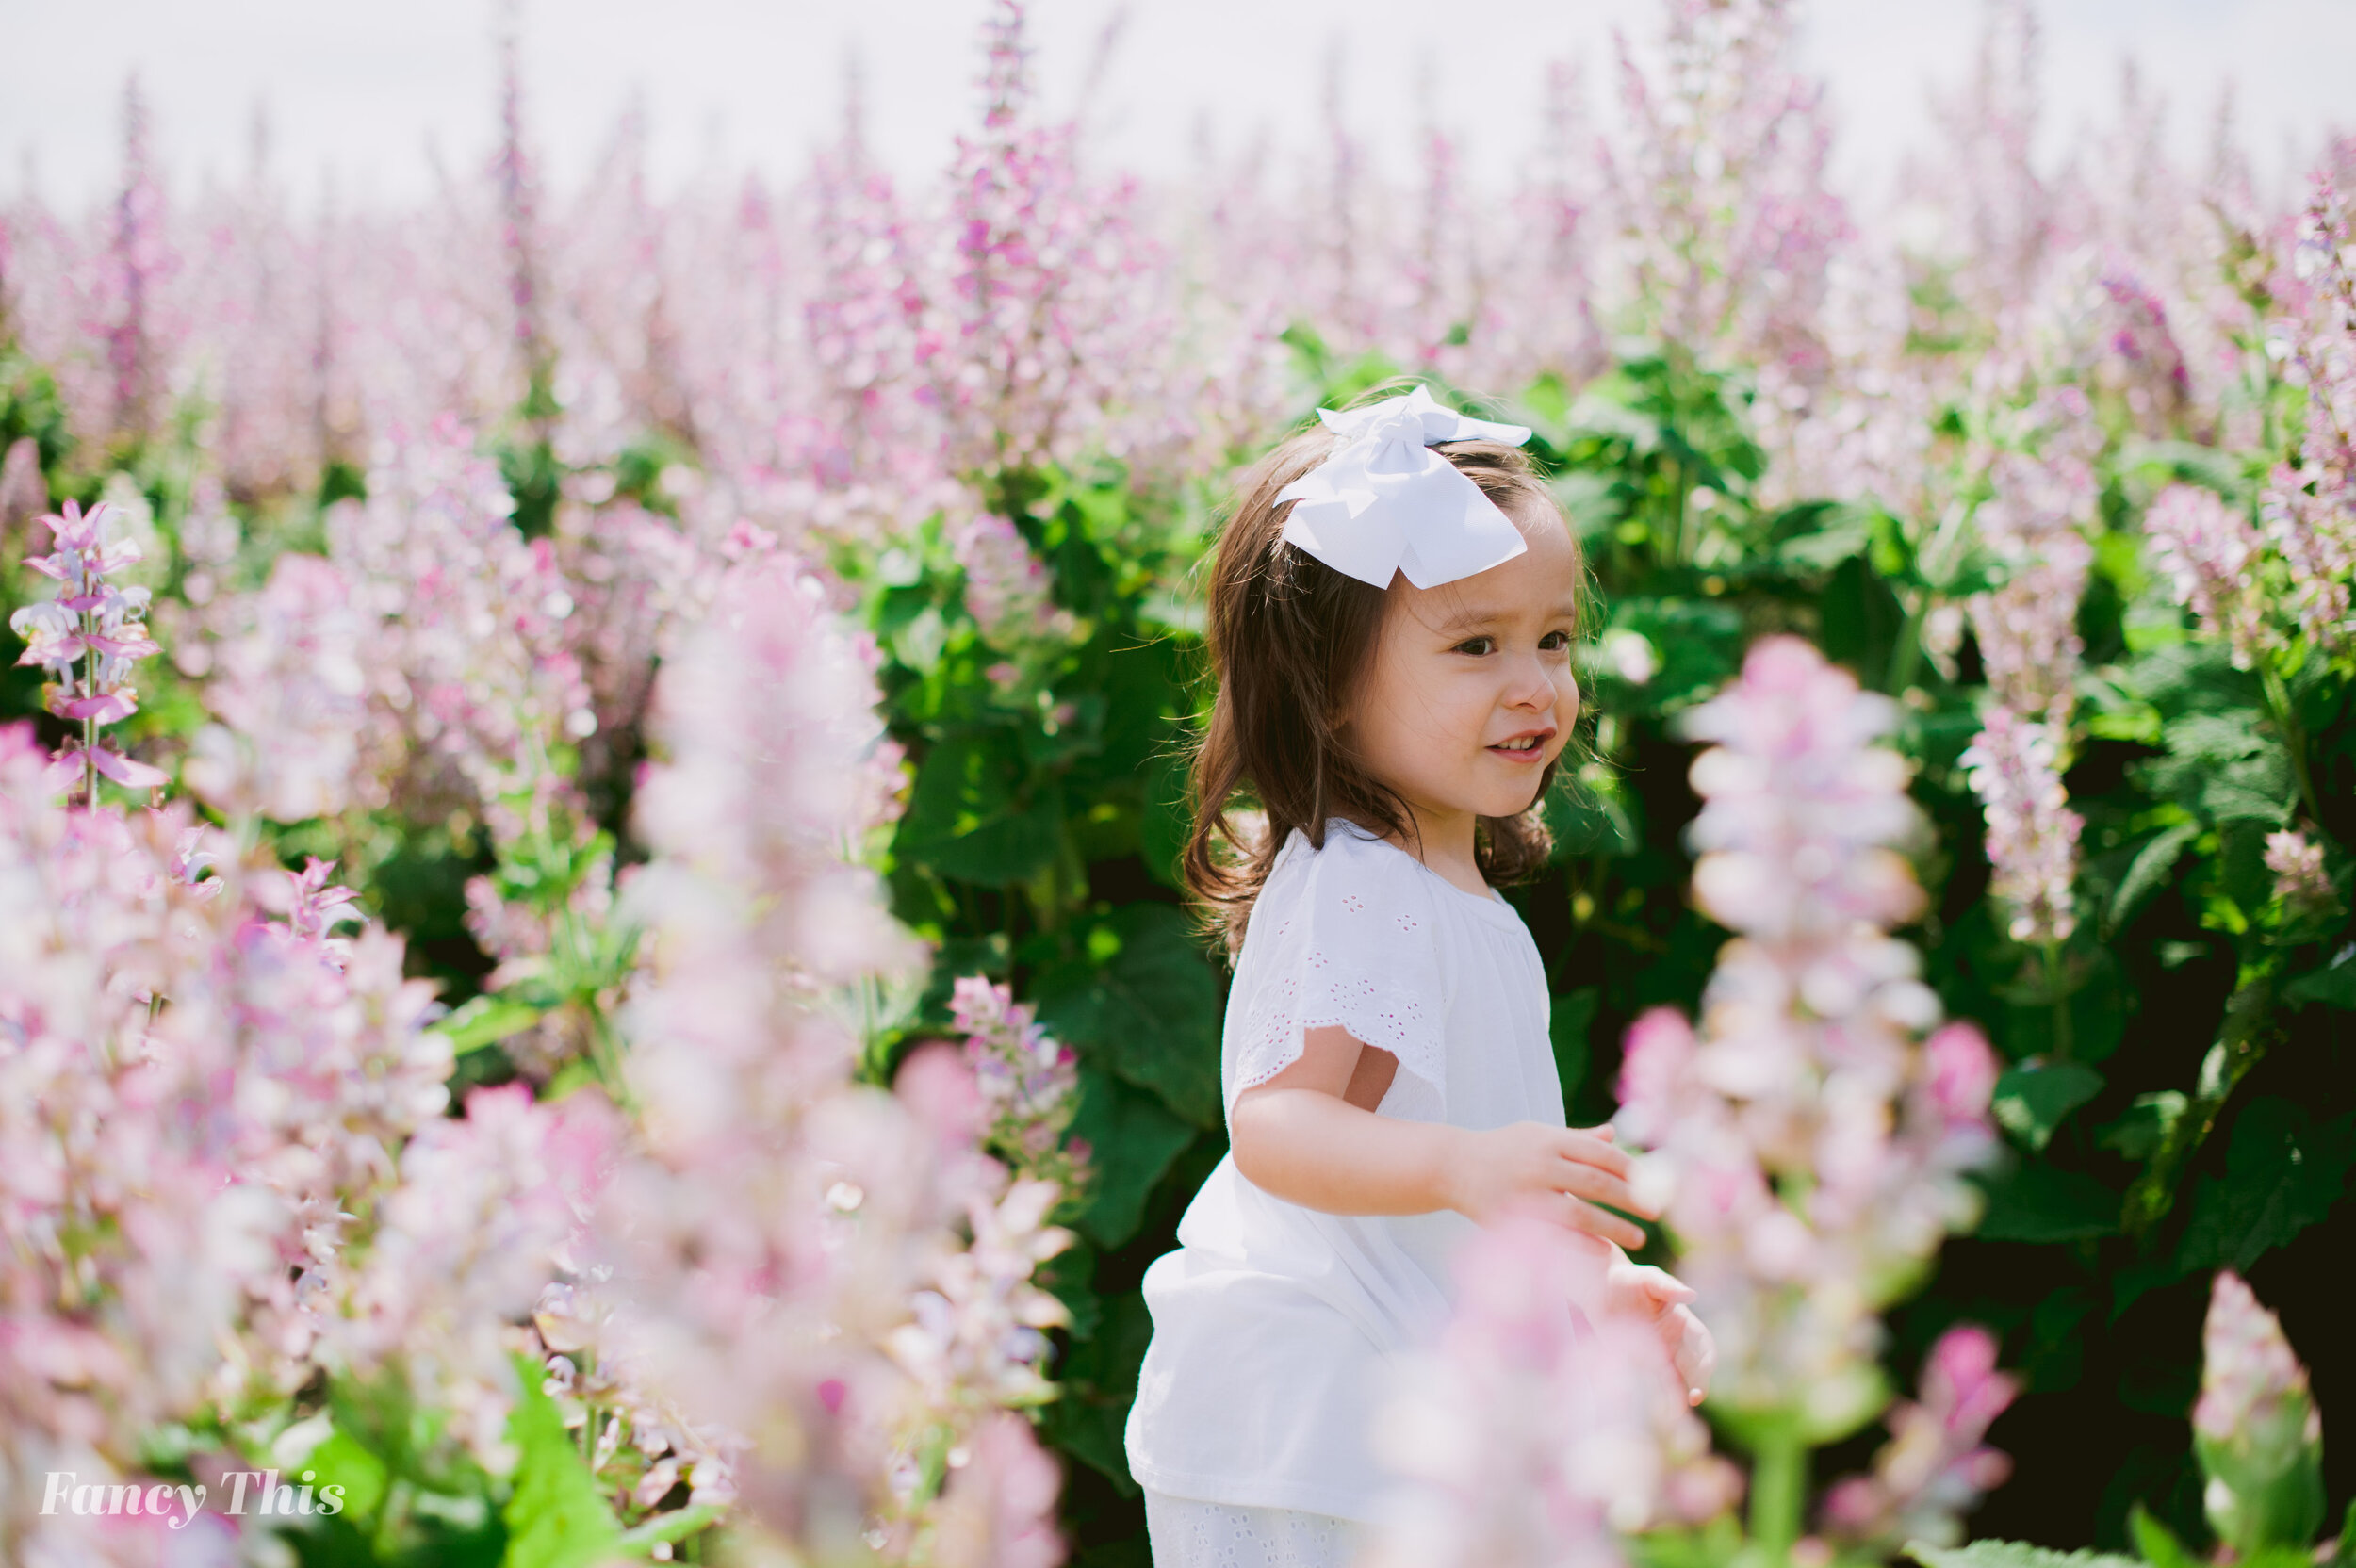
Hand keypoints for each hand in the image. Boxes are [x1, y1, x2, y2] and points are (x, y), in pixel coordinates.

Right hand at [1446, 1121, 1651, 1249]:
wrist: (1453, 1166)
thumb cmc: (1503, 1148)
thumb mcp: (1538, 1134)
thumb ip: (1577, 1139)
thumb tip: (1615, 1136)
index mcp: (1550, 1140)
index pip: (1601, 1154)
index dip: (1631, 1169)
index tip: (1653, 1183)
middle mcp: (1540, 1164)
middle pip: (1596, 1183)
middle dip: (1631, 1199)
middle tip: (1656, 1212)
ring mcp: (1526, 1194)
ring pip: (1580, 1214)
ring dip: (1614, 1227)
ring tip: (1639, 1237)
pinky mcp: (1514, 1219)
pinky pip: (1555, 1236)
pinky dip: (1582, 1245)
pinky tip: (1603, 1252)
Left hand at [1605, 1256, 1715, 1405]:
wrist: (1597, 1287)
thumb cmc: (1626, 1277)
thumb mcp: (1646, 1277)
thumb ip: (1667, 1286)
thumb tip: (1691, 1295)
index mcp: (1682, 1321)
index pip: (1703, 1344)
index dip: (1707, 1360)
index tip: (1704, 1372)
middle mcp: (1673, 1340)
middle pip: (1693, 1367)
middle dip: (1697, 1384)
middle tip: (1692, 1399)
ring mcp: (1657, 1353)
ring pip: (1674, 1379)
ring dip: (1677, 1397)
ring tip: (1673, 1415)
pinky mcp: (1637, 1361)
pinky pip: (1651, 1382)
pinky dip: (1656, 1396)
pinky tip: (1654, 1409)